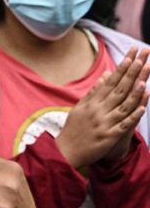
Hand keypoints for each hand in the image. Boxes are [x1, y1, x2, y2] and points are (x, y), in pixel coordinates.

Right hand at [56, 47, 148, 167]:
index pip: (110, 81)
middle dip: (132, 73)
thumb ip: (93, 92)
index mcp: (93, 102)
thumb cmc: (73, 129)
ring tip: (144, 80)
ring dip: (134, 93)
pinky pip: (123, 125)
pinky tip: (142, 108)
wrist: (65, 151)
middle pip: (119, 89)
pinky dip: (133, 117)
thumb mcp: (80, 108)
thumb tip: (105, 77)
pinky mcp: (108, 137)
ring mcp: (104, 123)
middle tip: (143, 59)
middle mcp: (98, 110)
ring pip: (123, 106)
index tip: (132, 56)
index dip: (122, 68)